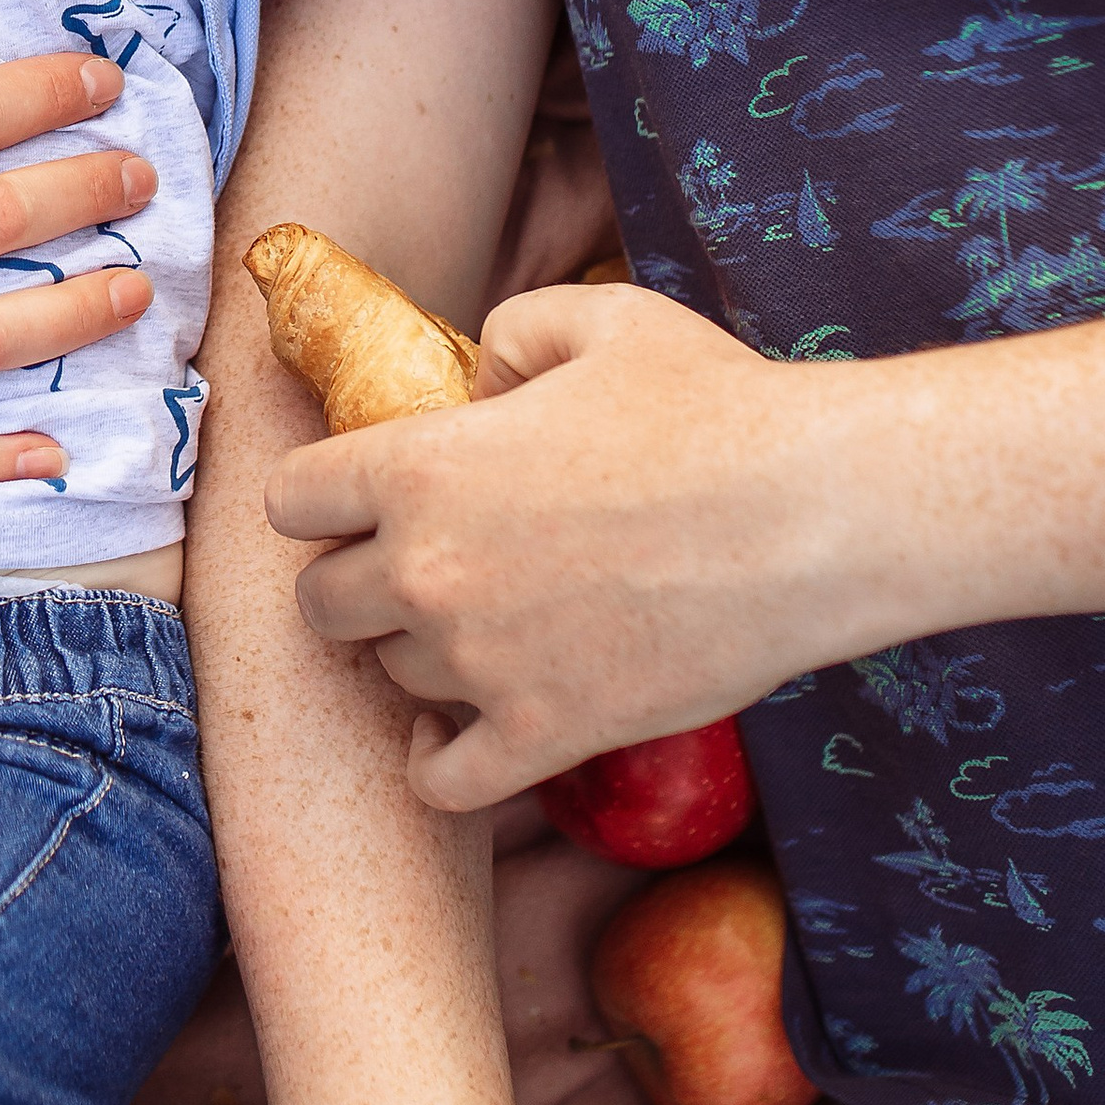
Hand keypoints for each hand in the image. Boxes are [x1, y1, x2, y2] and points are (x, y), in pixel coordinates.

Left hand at [275, 283, 864, 806]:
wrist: (817, 514)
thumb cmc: (714, 405)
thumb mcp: (595, 320)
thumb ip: (505, 339)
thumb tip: (474, 393)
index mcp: (419, 466)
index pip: (287, 502)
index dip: (320, 498)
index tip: (361, 500)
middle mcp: (428, 570)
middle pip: (320, 604)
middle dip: (357, 582)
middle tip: (420, 566)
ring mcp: (482, 664)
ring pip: (392, 679)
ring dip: (420, 655)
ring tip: (480, 627)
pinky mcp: (547, 737)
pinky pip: (441, 784)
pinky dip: (436, 764)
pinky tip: (454, 734)